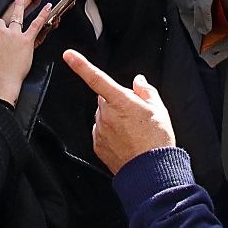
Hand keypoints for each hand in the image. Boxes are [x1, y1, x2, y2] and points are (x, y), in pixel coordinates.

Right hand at [0, 0, 50, 103]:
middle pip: (2, 16)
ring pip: (18, 14)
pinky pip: (36, 24)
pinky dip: (43, 14)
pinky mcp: (26, 40)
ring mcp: (13, 34)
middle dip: (3, 21)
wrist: (0, 82)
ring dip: (20, 4)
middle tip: (7, 20)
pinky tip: (47, 6)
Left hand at [64, 49, 174, 172]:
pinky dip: (110, 132)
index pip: (96, 78)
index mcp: (120, 101)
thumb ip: (146, 91)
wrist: (151, 171)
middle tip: (134, 113)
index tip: (68, 55)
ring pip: (103, 115)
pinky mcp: (98, 145)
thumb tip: (138, 81)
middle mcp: (106, 114)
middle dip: (115, 101)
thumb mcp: (159, 110)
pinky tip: (126, 140)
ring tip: (132, 130)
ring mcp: (100, 131)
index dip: (81, 65)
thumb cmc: (157, 140)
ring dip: (113, 117)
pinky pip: (101, 132)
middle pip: (104, 98)